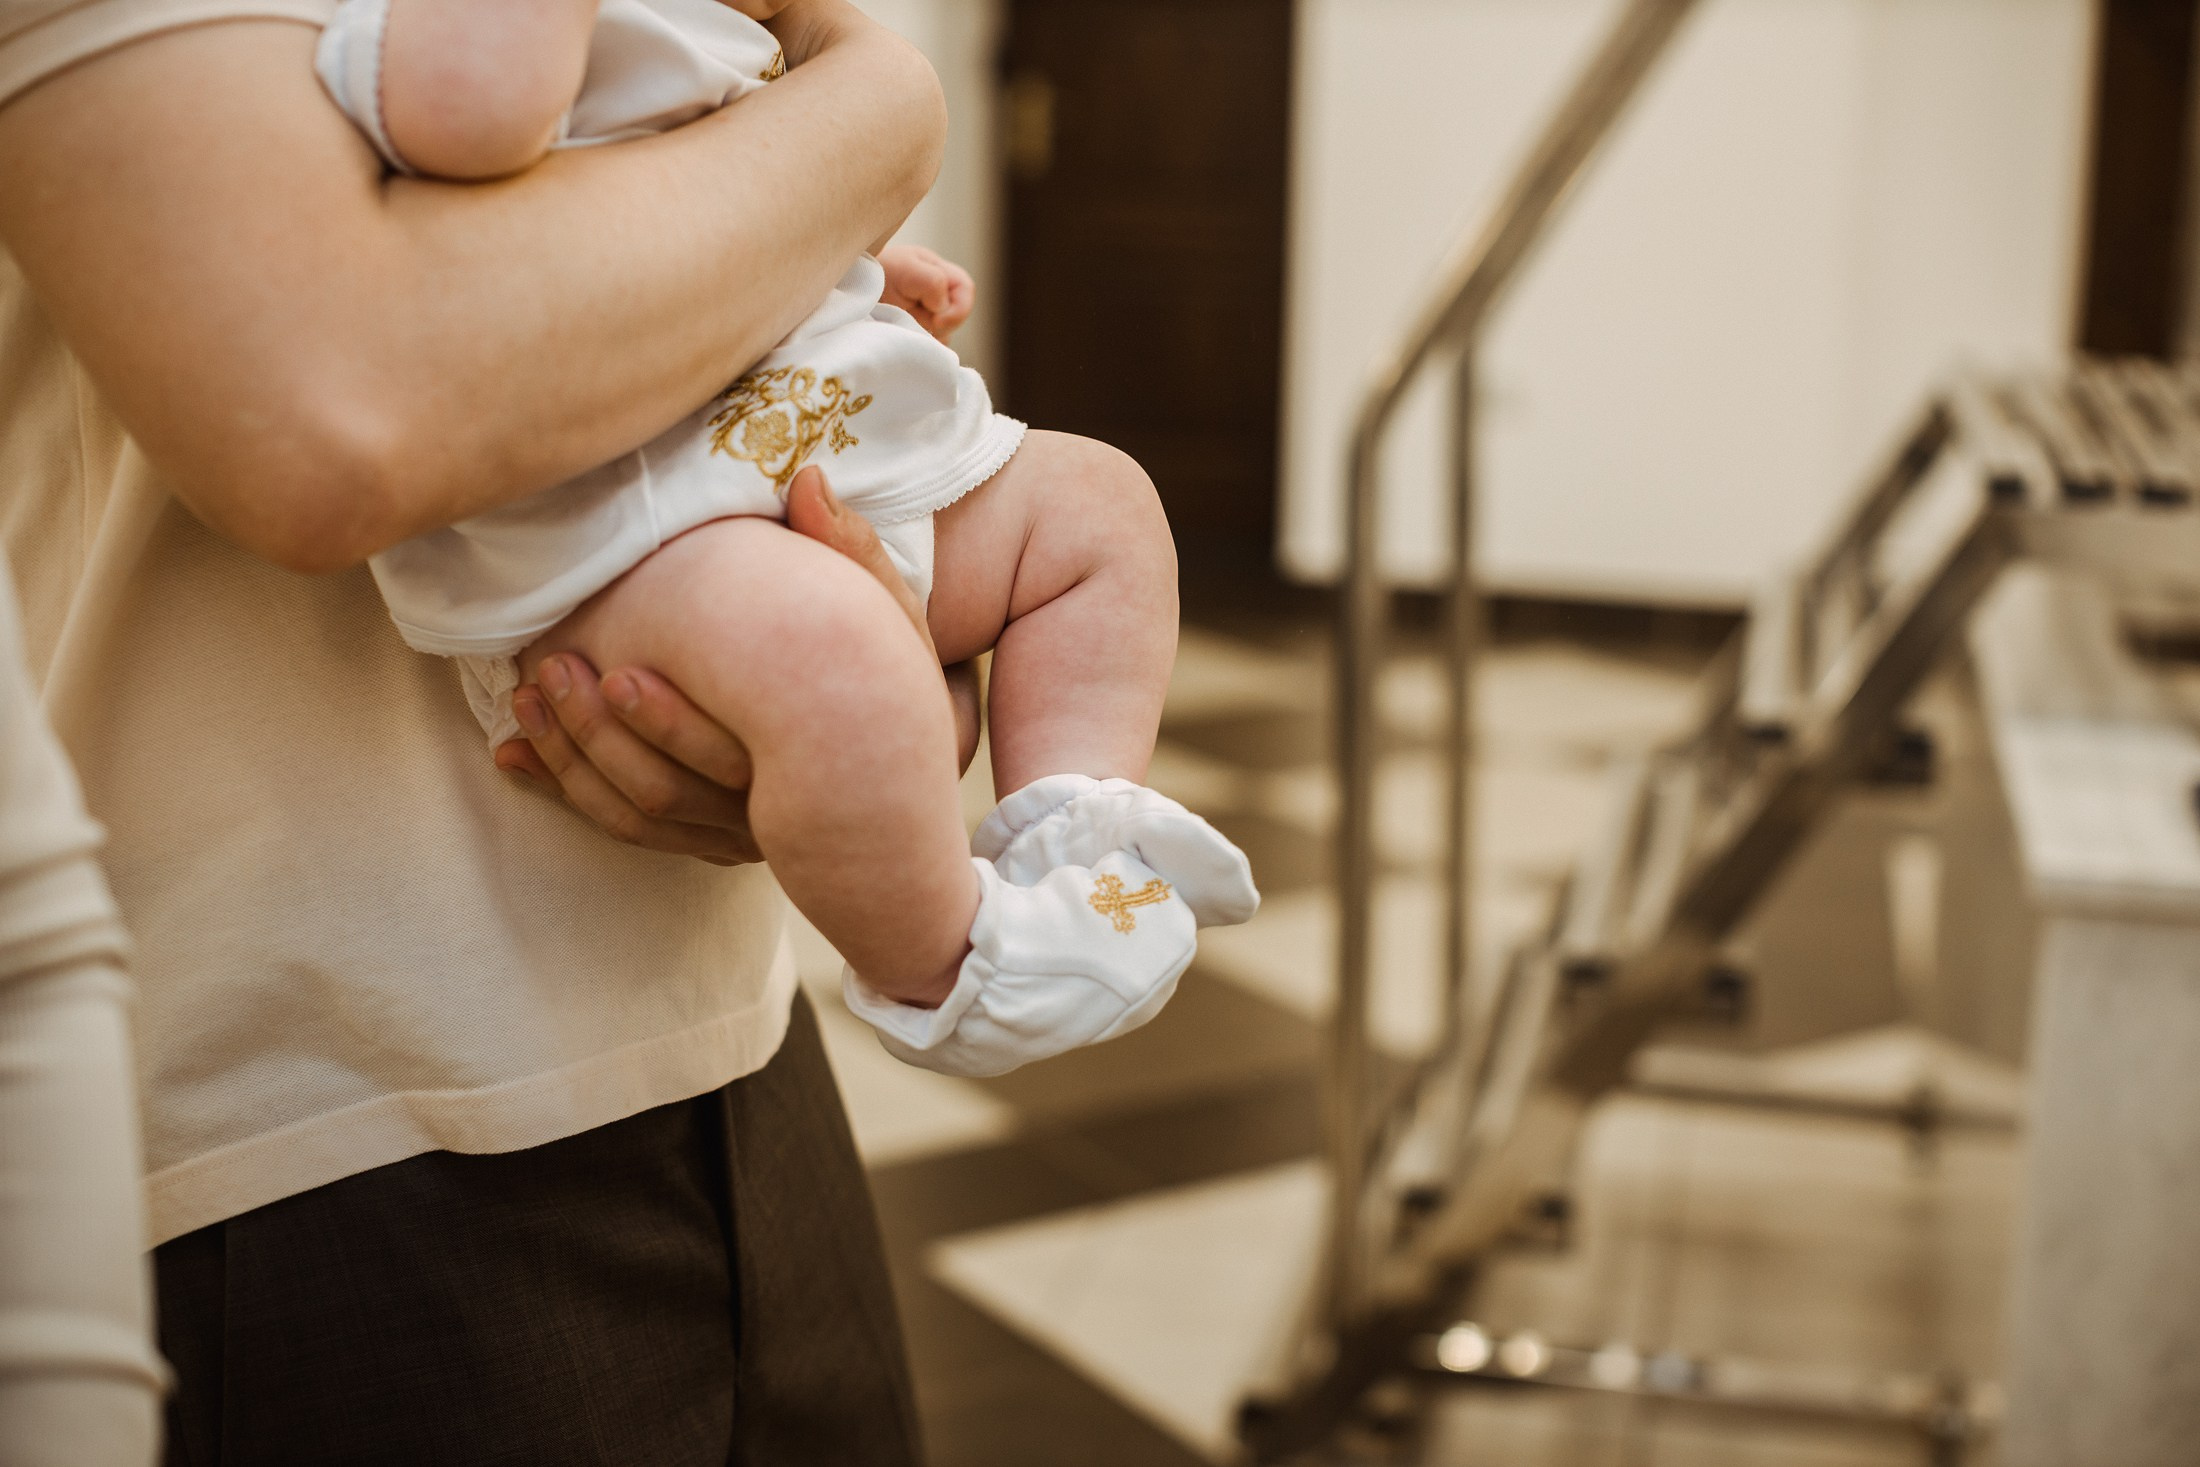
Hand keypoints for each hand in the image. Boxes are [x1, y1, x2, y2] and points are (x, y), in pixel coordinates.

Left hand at [494, 465, 983, 862]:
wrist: (899, 782)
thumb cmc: (893, 687)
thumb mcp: (888, 621)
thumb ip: (850, 554)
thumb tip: (808, 480)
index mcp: (814, 759)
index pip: (731, 761)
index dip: (666, 724)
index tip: (614, 672)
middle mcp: (772, 811)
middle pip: (668, 795)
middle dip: (597, 738)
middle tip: (551, 675)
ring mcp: (735, 834)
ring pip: (638, 816)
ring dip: (574, 759)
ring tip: (529, 696)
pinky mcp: (703, 839)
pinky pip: (624, 829)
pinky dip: (562, 790)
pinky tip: (514, 751)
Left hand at [879, 243, 974, 343]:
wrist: (842, 291)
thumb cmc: (872, 270)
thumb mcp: (906, 266)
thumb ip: (933, 281)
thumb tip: (942, 310)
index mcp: (936, 273)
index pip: (965, 290)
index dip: (958, 309)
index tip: (937, 320)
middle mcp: (933, 297)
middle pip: (955, 319)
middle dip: (939, 325)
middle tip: (914, 323)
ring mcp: (922, 319)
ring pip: (941, 338)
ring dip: (925, 338)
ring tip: (901, 329)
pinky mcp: (911, 338)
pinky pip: (925, 352)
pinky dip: (916, 351)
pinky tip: (900, 342)